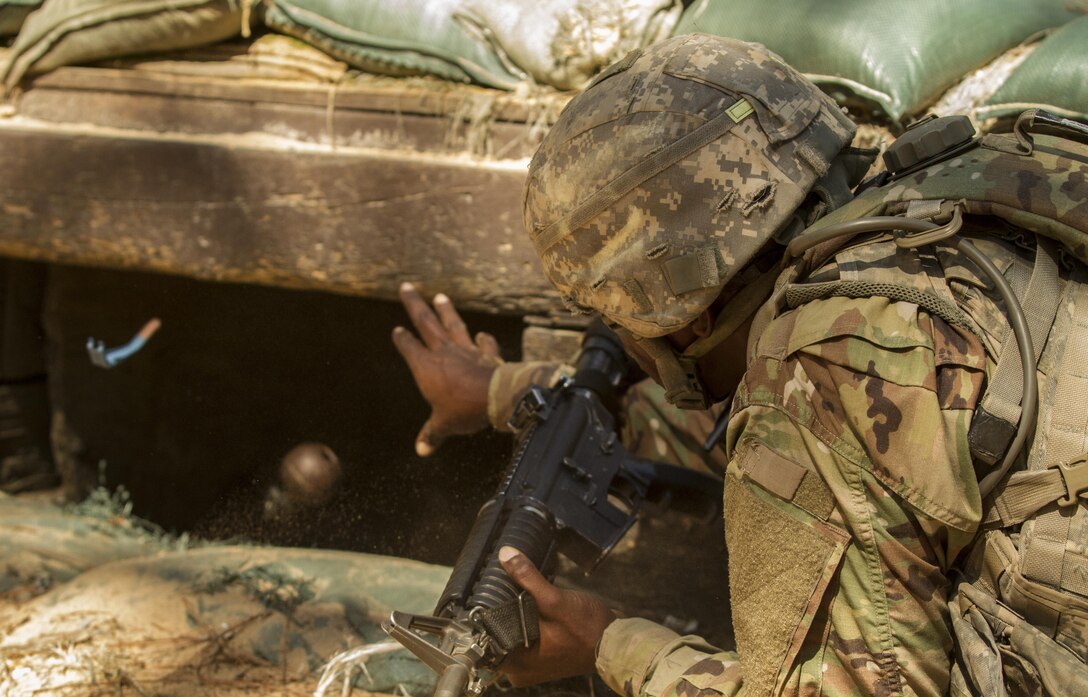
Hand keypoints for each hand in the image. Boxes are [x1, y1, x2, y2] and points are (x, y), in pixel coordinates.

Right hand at [392, 282, 502, 456]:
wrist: (498, 397)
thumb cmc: (464, 410)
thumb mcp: (444, 425)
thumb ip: (432, 435)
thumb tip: (421, 450)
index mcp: (426, 367)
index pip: (408, 347)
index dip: (402, 339)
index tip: (397, 330)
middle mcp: (444, 352)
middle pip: (426, 322)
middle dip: (414, 304)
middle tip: (406, 286)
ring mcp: (467, 350)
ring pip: (453, 324)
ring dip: (446, 311)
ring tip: (440, 296)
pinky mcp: (487, 353)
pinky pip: (485, 343)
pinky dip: (484, 339)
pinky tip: (483, 334)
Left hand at [498, 546, 617, 685]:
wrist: (616, 642)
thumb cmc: (587, 629)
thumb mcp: (555, 600)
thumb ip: (528, 578)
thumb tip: (506, 555)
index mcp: (516, 663)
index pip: (485, 636)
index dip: (484, 610)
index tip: (484, 589)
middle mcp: (521, 669)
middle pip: (497, 633)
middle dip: (501, 608)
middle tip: (502, 583)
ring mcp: (533, 664)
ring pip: (512, 632)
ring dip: (514, 612)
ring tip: (516, 590)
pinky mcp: (544, 656)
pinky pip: (526, 635)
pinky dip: (528, 619)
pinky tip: (532, 603)